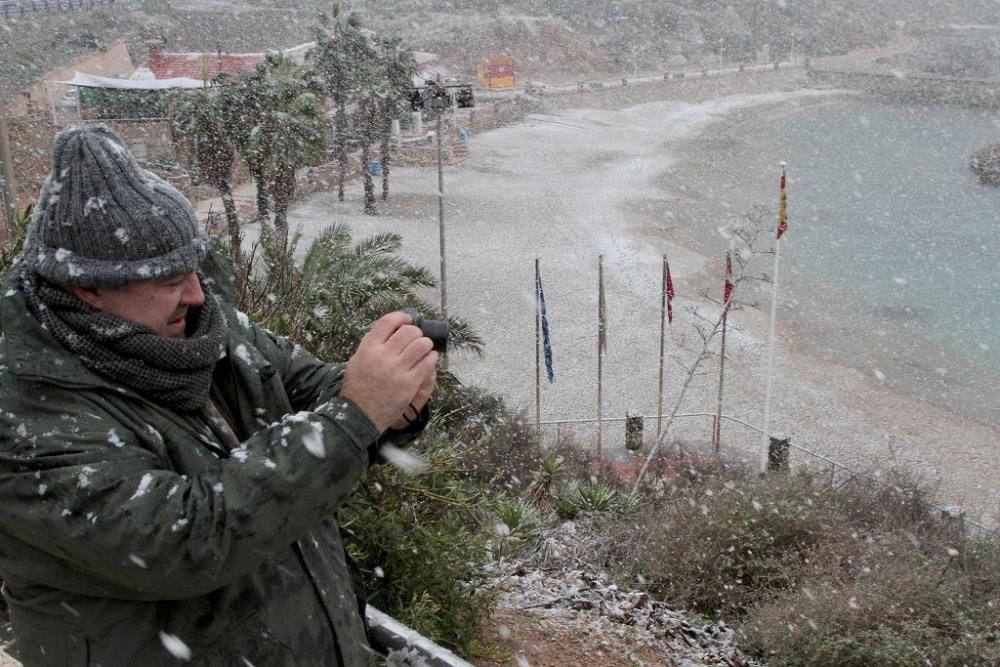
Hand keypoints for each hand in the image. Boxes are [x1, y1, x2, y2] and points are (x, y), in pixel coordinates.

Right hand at [341, 312, 437, 432]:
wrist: (359, 414)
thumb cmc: (357, 388)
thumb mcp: (357, 361)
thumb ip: (371, 345)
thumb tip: (389, 330)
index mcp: (368, 348)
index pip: (387, 322)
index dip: (401, 317)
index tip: (407, 318)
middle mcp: (383, 356)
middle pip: (408, 331)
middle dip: (416, 332)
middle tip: (417, 336)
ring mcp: (397, 369)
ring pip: (421, 345)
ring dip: (426, 343)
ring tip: (425, 347)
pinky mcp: (409, 383)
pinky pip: (427, 363)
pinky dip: (431, 357)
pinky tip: (430, 358)